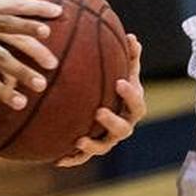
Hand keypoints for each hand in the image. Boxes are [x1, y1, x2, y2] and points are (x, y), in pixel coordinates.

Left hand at [55, 34, 145, 167]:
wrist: (104, 108)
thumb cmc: (115, 86)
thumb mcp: (123, 71)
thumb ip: (129, 56)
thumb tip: (130, 36)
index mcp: (132, 109)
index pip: (137, 104)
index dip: (130, 95)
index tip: (119, 82)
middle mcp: (123, 127)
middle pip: (123, 129)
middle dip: (112, 121)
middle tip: (99, 111)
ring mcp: (108, 140)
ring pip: (104, 147)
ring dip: (93, 145)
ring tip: (80, 140)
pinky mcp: (91, 149)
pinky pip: (83, 158)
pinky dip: (72, 159)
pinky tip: (57, 160)